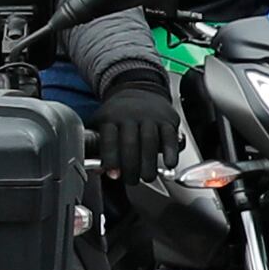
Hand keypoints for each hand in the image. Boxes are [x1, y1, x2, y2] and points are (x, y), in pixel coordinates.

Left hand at [87, 67, 181, 183]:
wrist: (138, 89)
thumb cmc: (118, 113)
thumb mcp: (101, 123)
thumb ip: (97, 145)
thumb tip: (98, 171)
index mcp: (110, 118)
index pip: (109, 139)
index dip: (110, 159)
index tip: (112, 174)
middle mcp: (130, 116)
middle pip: (130, 143)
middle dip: (131, 166)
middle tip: (132, 180)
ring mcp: (150, 117)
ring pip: (150, 142)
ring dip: (149, 164)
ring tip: (147, 177)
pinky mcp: (167, 119)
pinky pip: (170, 137)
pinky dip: (171, 152)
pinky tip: (169, 164)